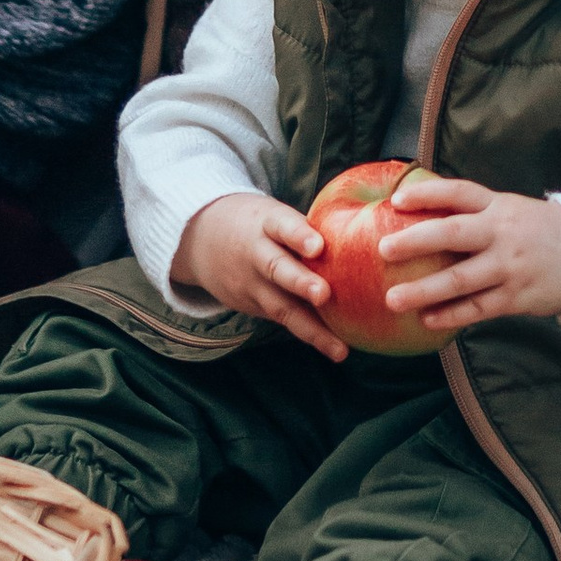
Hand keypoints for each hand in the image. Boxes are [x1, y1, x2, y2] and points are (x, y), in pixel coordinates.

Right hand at [173, 193, 346, 358]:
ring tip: (338, 347)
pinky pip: (283, 320)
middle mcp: (256, 255)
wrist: (199, 237)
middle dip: (301, 283)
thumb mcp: (273, 213)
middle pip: (277, 269)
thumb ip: (306, 226)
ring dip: (311, 329)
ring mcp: (251, 285)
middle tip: (323, 294)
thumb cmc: (256, 223)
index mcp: (265, 223)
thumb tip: (360, 234)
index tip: (318, 246)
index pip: (281, 225)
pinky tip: (335, 347)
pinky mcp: (253, 307)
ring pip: (280, 307)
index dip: (298, 235)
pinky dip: (309, 333)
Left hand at [378, 170, 560, 331]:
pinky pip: (477, 308)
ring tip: (393, 299)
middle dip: (415, 241)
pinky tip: (427, 320)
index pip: (459, 193)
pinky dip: (451, 315)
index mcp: (499, 206)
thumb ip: (477, 213)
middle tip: (382, 250)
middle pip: (452, 233)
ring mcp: (508, 266)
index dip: (427, 195)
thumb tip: (426, 214)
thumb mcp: (513, 211)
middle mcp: (501, 233)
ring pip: (459, 279)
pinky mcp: (516, 297)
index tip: (397, 201)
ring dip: (423, 290)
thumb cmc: (542, 232)